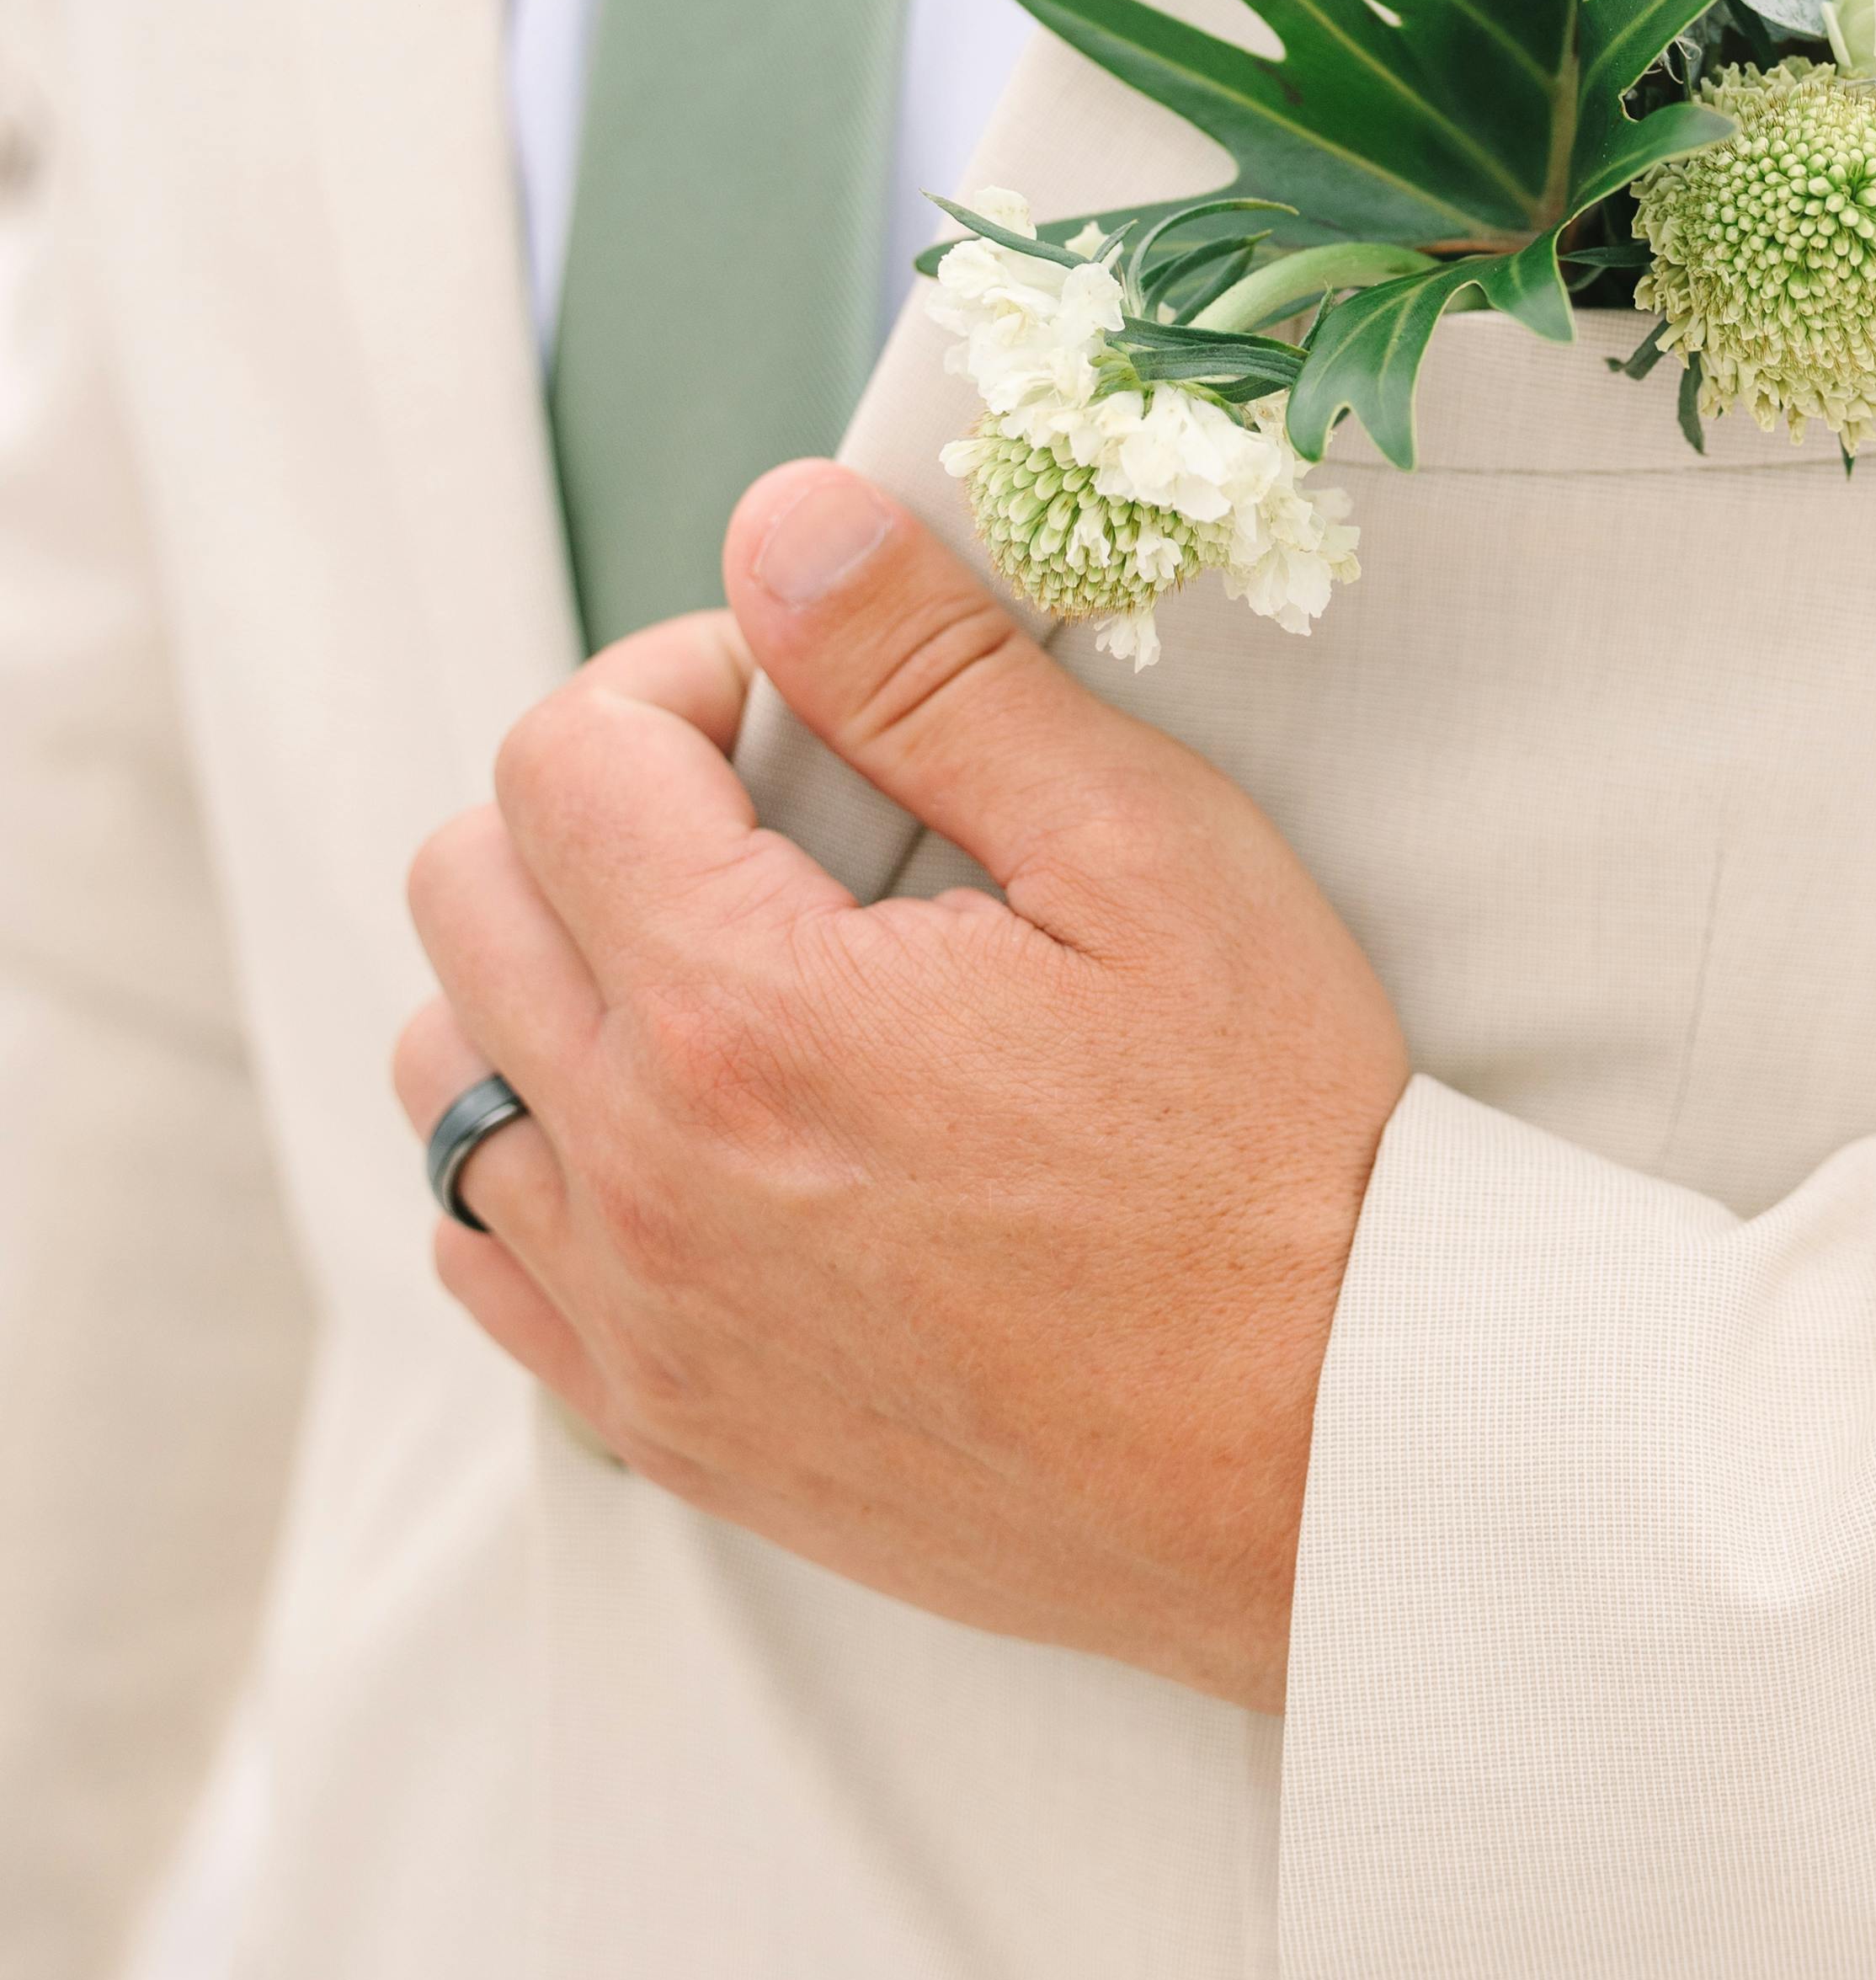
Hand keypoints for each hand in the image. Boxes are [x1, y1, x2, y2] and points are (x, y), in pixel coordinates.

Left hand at [392, 463, 1409, 1707]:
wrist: (1327, 1453)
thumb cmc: (1269, 1152)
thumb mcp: (1146, 853)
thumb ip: (936, 674)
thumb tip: (780, 526)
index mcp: (746, 1015)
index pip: (562, 755)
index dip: (681, 678)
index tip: (802, 703)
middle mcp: (646, 1180)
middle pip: (467, 892)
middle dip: (602, 802)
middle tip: (775, 813)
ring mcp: (641, 1322)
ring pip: (445, 1074)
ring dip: (550, 977)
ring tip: (728, 961)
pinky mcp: (668, 1429)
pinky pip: (489, 1256)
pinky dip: (550, 1158)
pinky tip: (700, 1127)